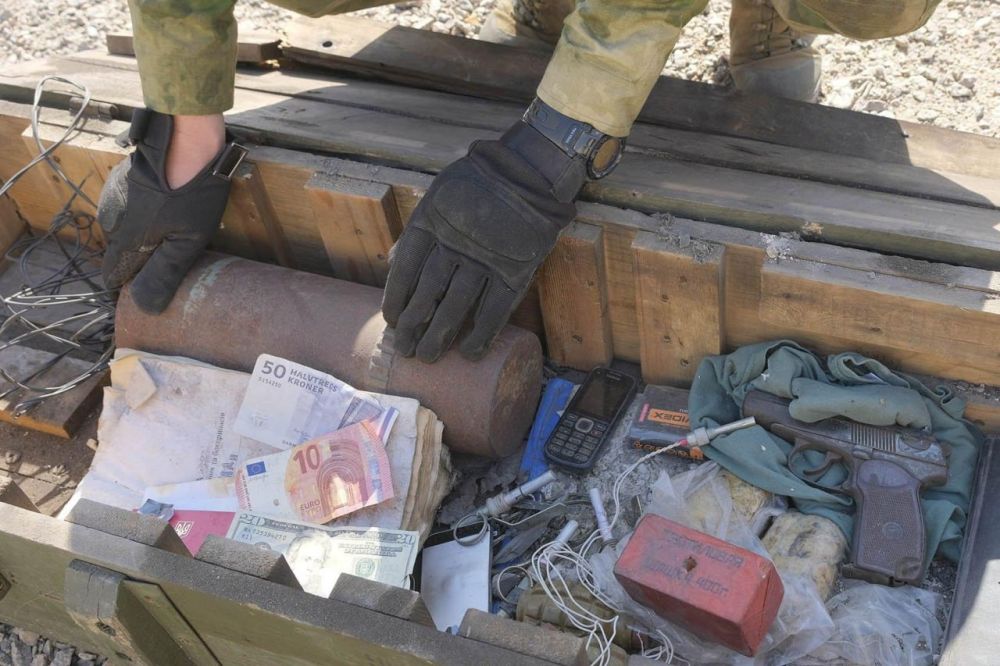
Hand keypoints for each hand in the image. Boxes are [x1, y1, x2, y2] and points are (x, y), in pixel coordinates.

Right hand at [98, 109, 243, 312]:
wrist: (187, 137)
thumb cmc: (193, 191)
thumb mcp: (188, 240)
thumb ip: (165, 273)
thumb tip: (146, 307)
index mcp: (127, 240)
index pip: (114, 276)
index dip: (129, 287)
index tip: (147, 292)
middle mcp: (113, 220)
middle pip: (123, 253)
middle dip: (142, 260)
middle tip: (173, 257)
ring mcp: (116, 197)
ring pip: (127, 229)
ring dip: (146, 234)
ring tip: (177, 230)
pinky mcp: (124, 180)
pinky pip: (131, 208)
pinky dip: (147, 213)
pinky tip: (171, 206)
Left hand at [381, 121, 584, 361]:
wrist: (528, 172)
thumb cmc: (477, 183)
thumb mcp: (438, 195)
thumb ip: (418, 229)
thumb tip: (393, 262)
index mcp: (431, 223)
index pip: (405, 270)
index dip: (396, 299)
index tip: (392, 321)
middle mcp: (454, 244)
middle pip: (427, 294)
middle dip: (413, 325)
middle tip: (404, 349)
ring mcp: (485, 259)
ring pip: (456, 306)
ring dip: (440, 335)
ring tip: (428, 356)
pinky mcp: (514, 270)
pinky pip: (495, 309)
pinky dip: (482, 333)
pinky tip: (469, 351)